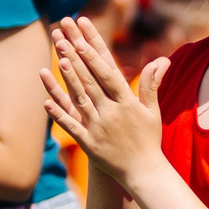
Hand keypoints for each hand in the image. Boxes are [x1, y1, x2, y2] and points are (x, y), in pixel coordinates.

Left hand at [42, 18, 167, 184]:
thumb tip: (162, 60)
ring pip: (80, 99)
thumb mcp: (152, 111)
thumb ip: (153, 84)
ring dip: (68, 79)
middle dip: (76, 56)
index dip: (94, 52)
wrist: (144, 173)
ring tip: (58, 58)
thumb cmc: (148, 140)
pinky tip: (45, 100)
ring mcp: (99, 128)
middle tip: (63, 35)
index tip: (82, 35)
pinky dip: (58, 114)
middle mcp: (112, 112)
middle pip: (91, 80)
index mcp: (127, 102)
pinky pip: (71, 126)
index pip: (108, 72)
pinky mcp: (89, 144)